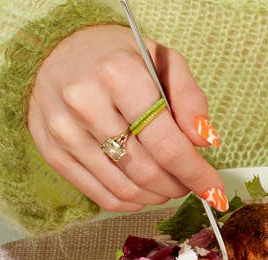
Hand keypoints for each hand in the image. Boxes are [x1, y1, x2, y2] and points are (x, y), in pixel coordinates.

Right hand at [28, 24, 226, 211]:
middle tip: (191, 183)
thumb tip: (205, 140)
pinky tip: (144, 191)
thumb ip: (190, 97)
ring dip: (157, 196)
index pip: (167, 144)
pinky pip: (100, 195)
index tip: (214, 189)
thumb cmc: (119, 56)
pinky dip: (131, 202)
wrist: (55, 49)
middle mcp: (86, 104)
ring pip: (124, 189)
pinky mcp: (52, 152)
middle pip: (146, 171)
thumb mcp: (163, 59)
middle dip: (179, 186)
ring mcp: (65, 131)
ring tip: (170, 185)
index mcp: (119, 75)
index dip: (196, 173)